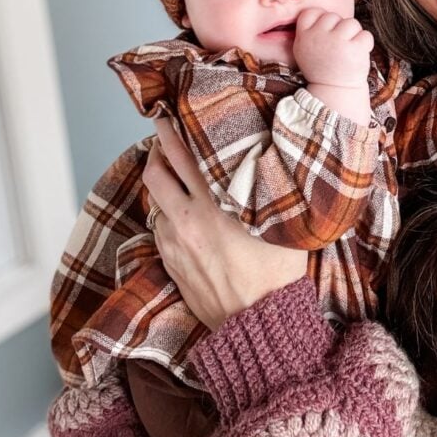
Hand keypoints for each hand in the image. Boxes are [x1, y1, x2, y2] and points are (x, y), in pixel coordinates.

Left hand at [142, 119, 307, 330]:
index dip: (171, 131)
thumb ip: (268, 188)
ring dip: (160, 182)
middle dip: (156, 149)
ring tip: (170, 170)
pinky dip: (165, 212)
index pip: (182, 155)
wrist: (259, 322)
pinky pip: (160, 228)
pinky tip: (178, 209)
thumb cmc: (278, 273)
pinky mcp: (171, 263)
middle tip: (161, 133)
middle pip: (156, 172)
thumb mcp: (281, 221)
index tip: (168, 115)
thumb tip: (273, 159)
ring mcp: (175, 243)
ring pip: (154, 200)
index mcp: (215, 202)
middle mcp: (188, 219)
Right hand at [293, 8, 372, 88]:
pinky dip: (365, 44)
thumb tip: (323, 13)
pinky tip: (358, 54)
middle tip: (338, 46)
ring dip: (354, 34)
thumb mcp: (304, 51)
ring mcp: (337, 42)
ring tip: (348, 50)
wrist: (335, 92)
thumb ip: (310, 32)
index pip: (311, 12)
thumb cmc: (322, 68)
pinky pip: (366, 35)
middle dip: (339, 28)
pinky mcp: (355, 49)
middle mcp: (319, 37)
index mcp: (304, 36)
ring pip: (351, 23)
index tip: (326, 33)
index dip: (321, 19)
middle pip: (333, 16)